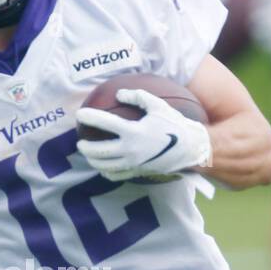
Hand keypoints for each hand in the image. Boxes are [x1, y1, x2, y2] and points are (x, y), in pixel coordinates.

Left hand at [76, 88, 211, 182]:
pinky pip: (116, 175)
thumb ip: (137, 97)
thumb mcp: (158, 105)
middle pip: (99, 151)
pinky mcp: (138, 172)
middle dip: (85, 147)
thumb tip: (119, 94)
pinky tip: (103, 167)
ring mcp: (133, 163)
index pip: (105, 123)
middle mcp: (130, 150)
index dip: (90, 117)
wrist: (190, 148)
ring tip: (88, 154)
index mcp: (133, 132)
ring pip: (104, 165)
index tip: (80, 114)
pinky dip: (106, 172)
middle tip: (80, 142)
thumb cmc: (174, 124)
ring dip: (92, 160)